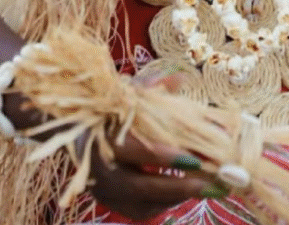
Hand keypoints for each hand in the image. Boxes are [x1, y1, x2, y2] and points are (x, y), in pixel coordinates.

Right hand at [78, 69, 229, 221]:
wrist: (77, 131)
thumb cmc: (110, 108)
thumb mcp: (129, 93)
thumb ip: (155, 87)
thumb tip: (182, 78)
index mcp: (102, 136)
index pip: (133, 151)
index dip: (162, 156)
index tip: (193, 157)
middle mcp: (100, 169)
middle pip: (139, 185)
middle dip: (177, 185)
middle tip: (211, 181)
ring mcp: (104, 191)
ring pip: (142, 204)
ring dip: (177, 196)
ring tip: (210, 187)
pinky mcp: (112, 204)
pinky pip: (141, 210)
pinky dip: (166, 203)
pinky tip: (188, 191)